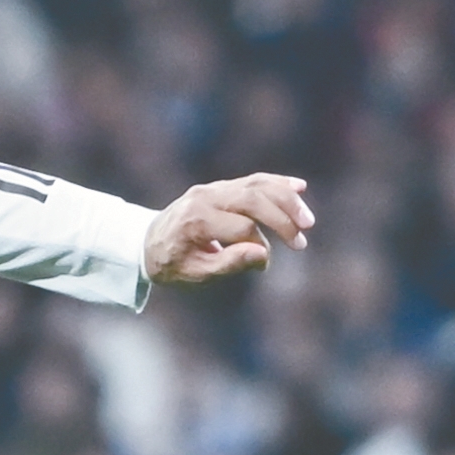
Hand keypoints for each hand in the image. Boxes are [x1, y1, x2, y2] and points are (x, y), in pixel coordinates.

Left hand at [146, 172, 313, 285]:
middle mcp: (205, 198)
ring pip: (257, 185)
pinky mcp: (219, 186)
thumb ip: (228, 264)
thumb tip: (263, 255)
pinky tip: (300, 188)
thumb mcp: (194, 273)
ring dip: (287, 200)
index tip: (263, 264)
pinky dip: (277, 183)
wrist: (146, 243)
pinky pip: (252, 180)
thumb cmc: (172, 264)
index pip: (241, 229)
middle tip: (301, 239)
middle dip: (282, 218)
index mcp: (196, 221)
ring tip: (307, 220)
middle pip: (253, 199)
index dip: (258, 247)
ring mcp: (212, 188)